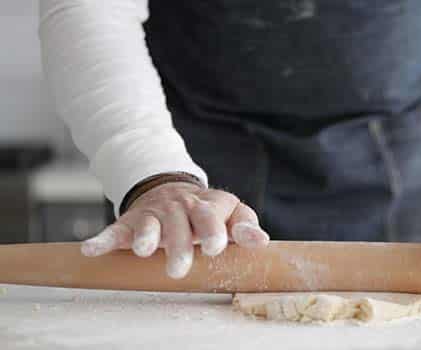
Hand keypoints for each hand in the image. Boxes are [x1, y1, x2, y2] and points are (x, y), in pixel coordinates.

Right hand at [81, 183, 268, 278]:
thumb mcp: (229, 214)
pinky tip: (92, 249)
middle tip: (180, 268)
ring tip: (143, 250)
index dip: (214, 229)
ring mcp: (154, 213)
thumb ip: (244, 226)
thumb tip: (262, 241)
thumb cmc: (206, 212)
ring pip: (149, 223)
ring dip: (145, 236)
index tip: (216, 247)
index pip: (213, 214)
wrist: (170, 189)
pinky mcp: (131, 221)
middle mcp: (180, 206)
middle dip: (180, 244)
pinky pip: (116, 229)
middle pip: (180, 223)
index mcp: (208, 204)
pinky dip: (103, 239)